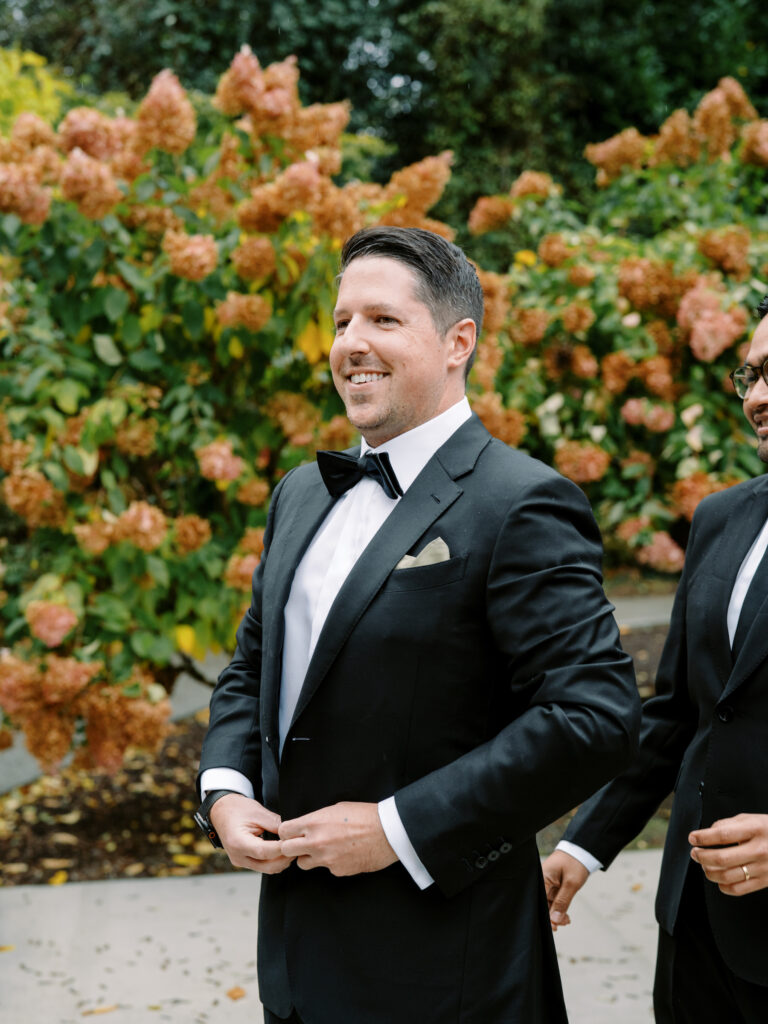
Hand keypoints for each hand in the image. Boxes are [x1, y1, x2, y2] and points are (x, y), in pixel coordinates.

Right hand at [210, 793, 293, 873]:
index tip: (295, 842)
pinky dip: (274, 861)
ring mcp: (240, 861)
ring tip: (292, 848)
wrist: (222, 812)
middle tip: (298, 847)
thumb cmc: (238, 809)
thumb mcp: (258, 812)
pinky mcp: (244, 862)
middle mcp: (237, 856)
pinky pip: (262, 866)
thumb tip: (292, 833)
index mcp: (238, 842)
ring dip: (281, 861)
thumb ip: (275, 824)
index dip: (282, 849)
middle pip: (267, 866)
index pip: (264, 852)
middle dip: (285, 858)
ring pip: (266, 869)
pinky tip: (282, 851)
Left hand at [278, 801, 397, 876]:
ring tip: (323, 849)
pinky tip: (343, 854)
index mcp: (314, 822)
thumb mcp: (336, 808)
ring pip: (303, 864)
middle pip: (286, 850)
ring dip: (308, 857)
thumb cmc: (364, 815)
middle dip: (291, 847)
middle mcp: (316, 842)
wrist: (388, 832)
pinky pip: (325, 869)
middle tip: (301, 844)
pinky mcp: (337, 871)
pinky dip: (330, 863)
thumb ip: (317, 820)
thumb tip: (306, 827)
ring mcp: (326, 859)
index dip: (286, 832)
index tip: (291, 833)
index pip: (283, 831)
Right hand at [541, 850, 589, 930]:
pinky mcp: (551, 884)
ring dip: (557, 913)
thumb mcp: (571, 884)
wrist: (581, 852)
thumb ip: (563, 902)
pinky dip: (559, 907)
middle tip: (563, 924)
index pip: (539, 901)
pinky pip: (552, 899)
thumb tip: (555, 919)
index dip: (546, 915)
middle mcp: (541, 880)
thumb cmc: (575, 863)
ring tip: (566, 921)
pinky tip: (565, 916)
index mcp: (542, 877)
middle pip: (542, 903)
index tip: (554, 927)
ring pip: (548, 903)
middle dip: (552, 916)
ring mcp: (546, 882)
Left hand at [689, 813, 767, 894]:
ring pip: (727, 876)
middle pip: (722, 858)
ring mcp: (762, 868)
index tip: (693, 838)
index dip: (703, 837)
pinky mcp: (764, 882)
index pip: (723, 835)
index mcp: (755, 830)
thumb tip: (708, 832)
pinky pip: (738, 889)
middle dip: (701, 856)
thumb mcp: (750, 819)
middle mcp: (759, 850)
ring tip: (704, 865)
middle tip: (695, 853)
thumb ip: (728, 824)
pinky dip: (722, 885)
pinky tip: (718, 878)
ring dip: (709, 871)